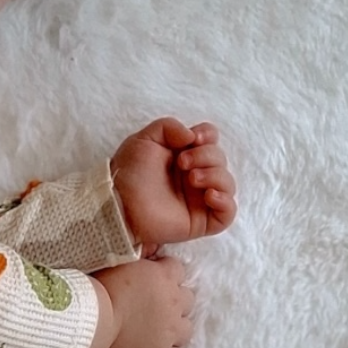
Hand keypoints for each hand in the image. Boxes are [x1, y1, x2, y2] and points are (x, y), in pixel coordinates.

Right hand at [88, 256, 192, 347]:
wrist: (89, 322)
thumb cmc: (97, 289)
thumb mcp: (118, 260)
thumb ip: (138, 256)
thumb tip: (149, 250)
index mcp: (165, 276)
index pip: (178, 270)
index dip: (164, 275)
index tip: (150, 280)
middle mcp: (175, 303)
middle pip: (187, 299)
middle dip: (173, 301)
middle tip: (151, 306)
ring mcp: (172, 332)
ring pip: (186, 328)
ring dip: (174, 327)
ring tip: (153, 329)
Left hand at [111, 119, 235, 249]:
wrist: (119, 203)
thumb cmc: (128, 173)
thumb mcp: (144, 139)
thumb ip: (168, 127)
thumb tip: (192, 135)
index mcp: (184, 155)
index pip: (211, 140)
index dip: (209, 135)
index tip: (195, 139)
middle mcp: (194, 176)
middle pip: (220, 159)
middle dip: (206, 157)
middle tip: (182, 163)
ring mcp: (199, 199)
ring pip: (228, 184)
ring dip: (215, 176)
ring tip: (192, 179)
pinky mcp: (201, 221)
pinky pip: (228, 213)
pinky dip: (225, 202)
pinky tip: (208, 196)